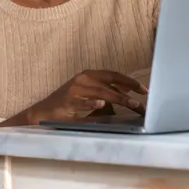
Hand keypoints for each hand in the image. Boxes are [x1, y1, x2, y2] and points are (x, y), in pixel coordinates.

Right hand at [26, 70, 147, 122]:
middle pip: (111, 83)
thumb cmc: (69, 104)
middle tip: (142, 100)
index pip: (114, 75)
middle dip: (129, 91)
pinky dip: (91, 103)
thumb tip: (128, 93)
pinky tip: (101, 105)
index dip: (130, 81)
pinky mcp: (67, 100)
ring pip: (101, 92)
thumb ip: (107, 93)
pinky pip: (82, 102)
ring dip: (118, 98)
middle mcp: (83, 78)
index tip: (144, 90)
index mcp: (90, 75)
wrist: (43, 112)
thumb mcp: (90, 95)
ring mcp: (75, 89)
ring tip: (132, 104)